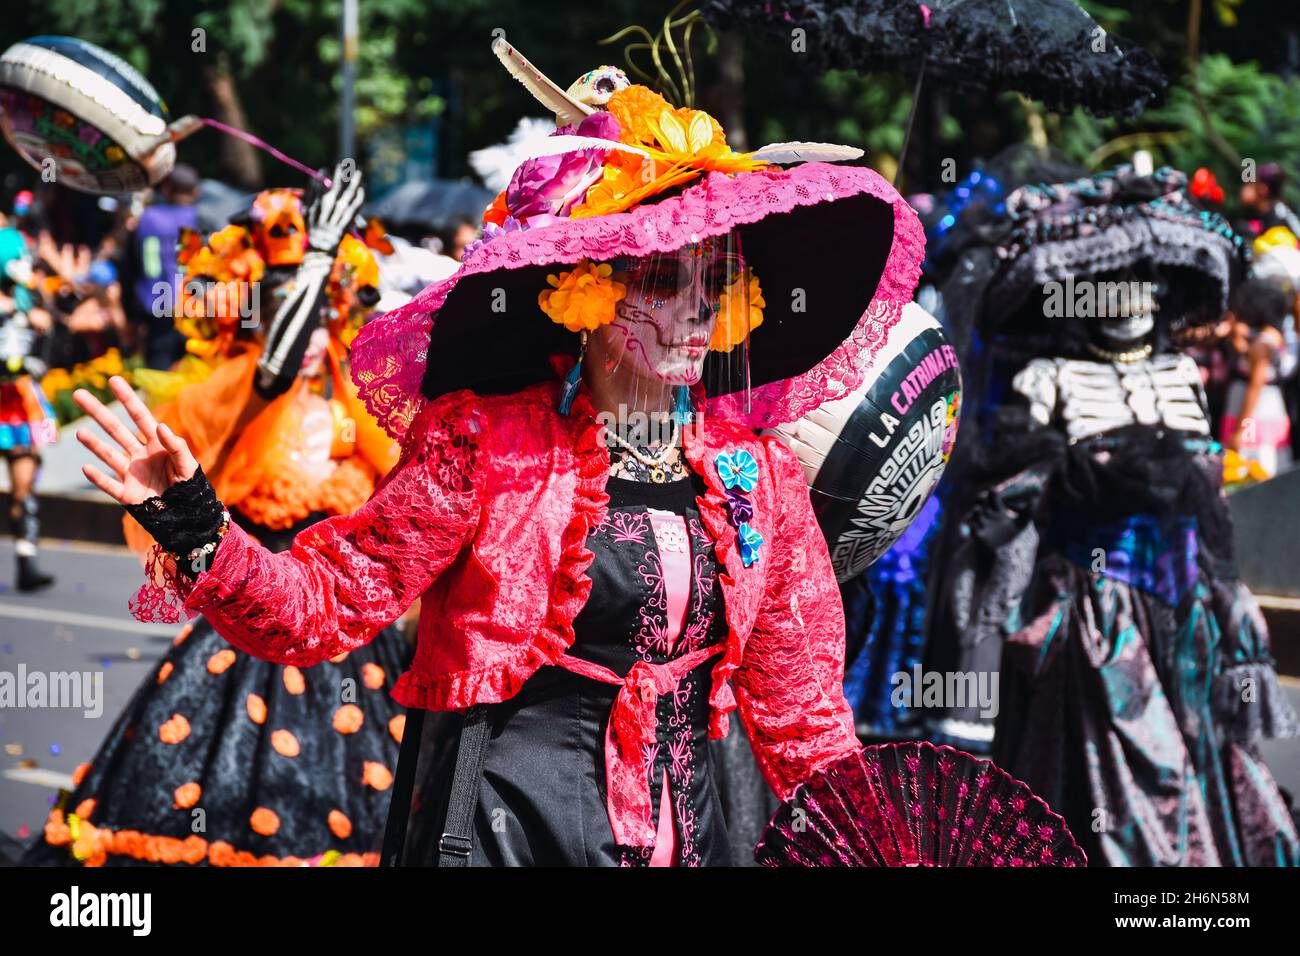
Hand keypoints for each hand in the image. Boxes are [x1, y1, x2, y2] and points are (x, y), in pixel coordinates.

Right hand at [74, 375, 197, 505]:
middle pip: (116, 429)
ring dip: (94, 444)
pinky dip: (98, 478)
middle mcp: (140, 454)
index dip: (127, 398)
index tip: (114, 380)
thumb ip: (177, 446)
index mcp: (157, 444)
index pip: (139, 416)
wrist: (189, 516)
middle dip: (98, 412)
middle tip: (78, 394)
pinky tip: (86, 468)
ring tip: (79, 433)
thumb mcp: (188, 465)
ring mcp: (131, 473)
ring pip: (108, 455)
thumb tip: (160, 426)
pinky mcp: (127, 494)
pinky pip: (109, 485)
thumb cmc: (191, 487)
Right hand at [306, 162, 364, 254]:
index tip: (326, 169)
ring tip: (359, 171)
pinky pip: (356, 208)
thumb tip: (317, 176)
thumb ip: (311, 193)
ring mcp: (340, 215)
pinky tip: (363, 189)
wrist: (321, 246)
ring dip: (354, 182)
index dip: (325, 176)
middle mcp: (329, 208)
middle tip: (346, 163)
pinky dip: (360, 198)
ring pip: (349, 195)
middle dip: (342, 174)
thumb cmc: (313, 226)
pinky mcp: (348, 221)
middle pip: (337, 187)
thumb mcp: (306, 210)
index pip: (321, 185)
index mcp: (317, 204)